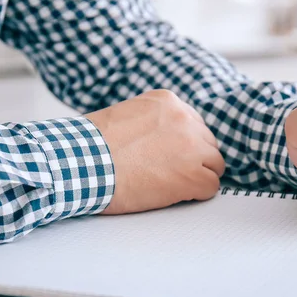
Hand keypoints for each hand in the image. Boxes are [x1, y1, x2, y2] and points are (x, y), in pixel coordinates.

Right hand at [86, 89, 224, 214]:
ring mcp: (192, 147)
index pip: (194, 124)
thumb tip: (165, 140)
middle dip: (193, 159)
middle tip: (170, 173)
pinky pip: (211, 186)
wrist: (82, 164)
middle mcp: (185, 119)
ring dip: (197, 175)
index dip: (183, 144)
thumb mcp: (127, 115)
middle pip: (207, 143)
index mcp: (168, 102)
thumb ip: (153, 122)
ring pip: (215, 164)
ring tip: (171, 184)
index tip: (168, 156)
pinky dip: (196, 193)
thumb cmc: (93, 146)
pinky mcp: (192, 176)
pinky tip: (174, 195)